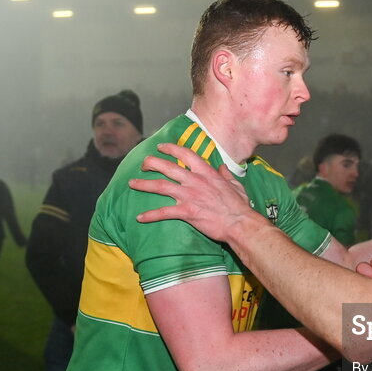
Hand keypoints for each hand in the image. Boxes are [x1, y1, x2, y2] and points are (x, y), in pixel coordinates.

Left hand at [129, 143, 259, 242]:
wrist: (239, 223)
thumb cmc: (239, 206)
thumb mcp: (236, 185)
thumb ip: (226, 175)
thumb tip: (222, 168)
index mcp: (206, 173)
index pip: (186, 154)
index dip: (171, 148)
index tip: (162, 147)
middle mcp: (195, 181)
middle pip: (167, 167)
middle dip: (152, 163)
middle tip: (143, 164)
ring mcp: (189, 196)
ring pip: (160, 186)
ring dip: (144, 184)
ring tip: (131, 183)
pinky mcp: (186, 212)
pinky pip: (164, 212)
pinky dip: (150, 215)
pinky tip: (140, 218)